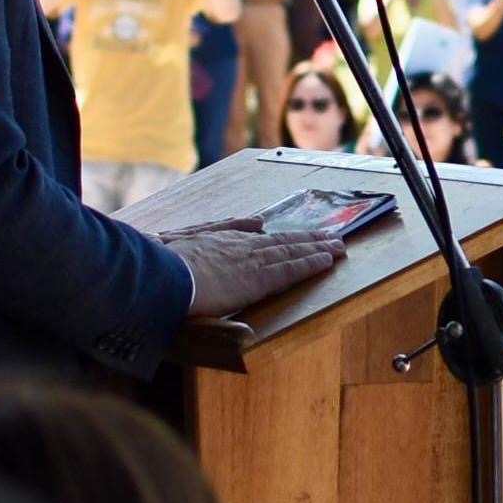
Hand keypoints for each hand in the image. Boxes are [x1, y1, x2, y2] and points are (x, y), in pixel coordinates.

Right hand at [161, 224, 344, 320]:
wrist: (162, 274)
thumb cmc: (164, 263)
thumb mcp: (183, 239)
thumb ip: (216, 230)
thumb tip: (250, 224)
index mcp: (224, 239)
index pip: (263, 238)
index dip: (285, 237)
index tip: (302, 236)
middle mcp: (243, 246)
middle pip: (284, 241)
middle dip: (310, 239)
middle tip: (334, 237)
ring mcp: (252, 260)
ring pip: (293, 251)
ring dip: (318, 248)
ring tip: (339, 246)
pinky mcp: (258, 279)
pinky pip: (292, 268)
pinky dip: (312, 263)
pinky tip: (328, 260)